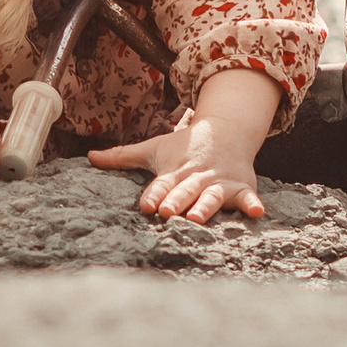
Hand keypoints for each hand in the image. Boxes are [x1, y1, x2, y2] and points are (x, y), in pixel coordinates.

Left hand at [86, 68, 279, 223]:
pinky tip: (256, 212)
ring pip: (213, 196)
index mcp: (175, 170)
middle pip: (185, 191)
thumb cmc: (185, 145)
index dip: (154, 194)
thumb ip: (123, 157)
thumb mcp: (155, 147)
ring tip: (198, 217)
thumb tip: (89, 157)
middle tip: (167, 212)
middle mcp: (197, 177)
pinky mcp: (241, 187)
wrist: (227, 130)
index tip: (146, 206)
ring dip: (206, 205)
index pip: (162, 184)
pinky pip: (248, 197)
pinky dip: (252, 204)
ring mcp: (220, 182)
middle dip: (177, 201)